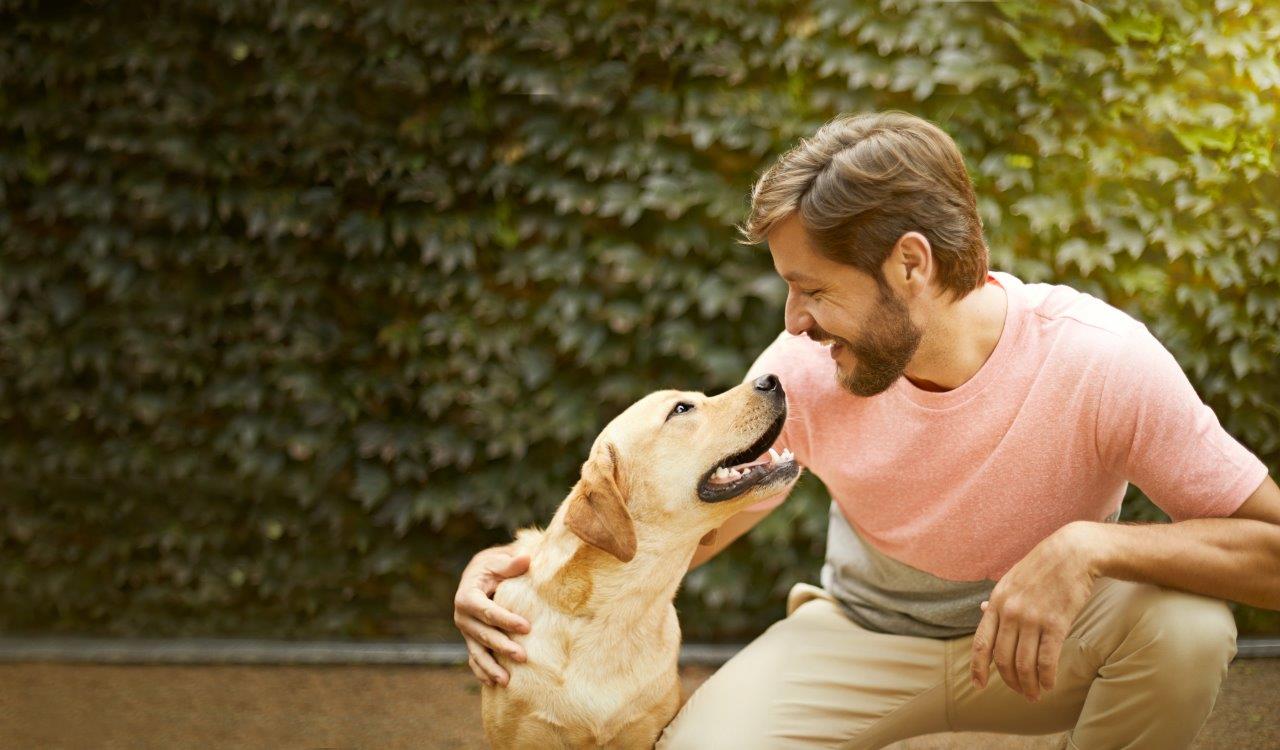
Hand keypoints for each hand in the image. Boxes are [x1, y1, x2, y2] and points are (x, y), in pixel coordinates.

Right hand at [453, 545, 531, 686]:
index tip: (526, 627)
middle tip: (523, 656)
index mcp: (467, 596)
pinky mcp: (471, 640)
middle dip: (502, 646)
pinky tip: (493, 684)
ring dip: (491, 667)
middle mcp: (462, 616)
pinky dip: (482, 671)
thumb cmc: (493, 567)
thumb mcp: (499, 561)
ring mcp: (466, 631)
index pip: (486, 610)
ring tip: (506, 681)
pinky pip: (474, 659)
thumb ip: (511, 564)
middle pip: (483, 634)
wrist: (481, 575)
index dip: (505, 619)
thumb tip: (526, 559)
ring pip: (477, 651)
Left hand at [971, 521, 1105, 701]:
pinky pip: (1048, 659)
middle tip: (1020, 692)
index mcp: (996, 603)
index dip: (978, 667)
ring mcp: (1032, 618)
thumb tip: (980, 611)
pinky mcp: (1056, 623)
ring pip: (1024, 663)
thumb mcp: (1010, 580)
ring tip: (1034, 694)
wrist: (1072, 553)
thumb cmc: (1041, 567)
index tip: (978, 685)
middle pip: (1003, 659)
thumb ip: (997, 600)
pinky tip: (1049, 685)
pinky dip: (1047, 678)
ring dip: (1029, 685)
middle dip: (1010, 681)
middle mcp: (1010, 612)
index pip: (980, 643)